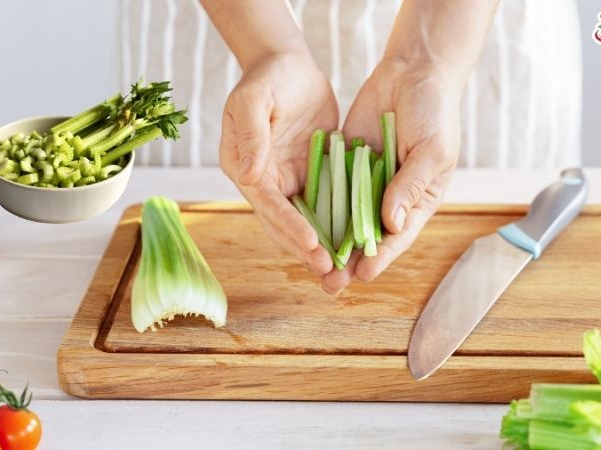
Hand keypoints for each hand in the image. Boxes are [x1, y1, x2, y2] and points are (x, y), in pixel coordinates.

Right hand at [219, 51, 338, 275]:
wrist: (287, 64)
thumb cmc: (268, 76)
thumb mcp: (255, 99)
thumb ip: (252, 135)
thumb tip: (250, 174)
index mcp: (244, 167)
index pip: (268, 204)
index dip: (289, 225)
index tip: (312, 244)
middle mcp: (263, 181)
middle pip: (284, 223)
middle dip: (306, 249)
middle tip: (331, 273)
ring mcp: (287, 180)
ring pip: (305, 221)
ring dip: (322, 246)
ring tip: (343, 271)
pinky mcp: (309, 175)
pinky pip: (324, 204)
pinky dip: (336, 224)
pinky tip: (356, 241)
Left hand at [322, 58, 460, 292]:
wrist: (413, 71)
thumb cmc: (435, 113)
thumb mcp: (432, 150)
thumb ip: (410, 186)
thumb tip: (390, 225)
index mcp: (418, 200)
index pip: (398, 237)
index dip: (380, 258)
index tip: (363, 276)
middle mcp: (391, 197)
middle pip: (367, 235)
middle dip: (349, 261)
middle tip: (329, 283)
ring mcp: (366, 180)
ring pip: (345, 217)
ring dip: (329, 241)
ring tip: (311, 263)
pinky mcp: (345, 163)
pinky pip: (330, 187)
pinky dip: (318, 206)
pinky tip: (301, 224)